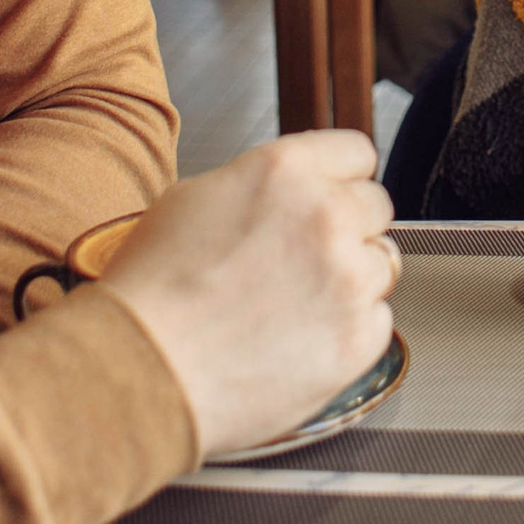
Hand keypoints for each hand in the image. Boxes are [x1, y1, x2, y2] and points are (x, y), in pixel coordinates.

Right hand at [93, 129, 394, 458]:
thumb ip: (261, 185)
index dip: (340, 178)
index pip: (356, 152)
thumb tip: (288, 193)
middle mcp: (327, 215)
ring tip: (294, 305)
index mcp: (285, 170)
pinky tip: (299, 339)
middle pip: (377, 207)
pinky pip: (378, 321)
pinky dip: (348, 330)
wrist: (142, 371)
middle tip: (304, 259)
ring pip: (382, 264)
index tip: (333, 196)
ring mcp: (348, 278)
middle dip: (348, 228)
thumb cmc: (151, 293)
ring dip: (351, 279)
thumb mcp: (194, 199)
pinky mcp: (358, 337)